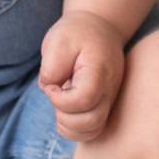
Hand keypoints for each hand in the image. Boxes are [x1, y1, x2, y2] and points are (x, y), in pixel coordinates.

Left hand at [39, 11, 124, 141]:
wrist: (99, 27)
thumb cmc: (77, 33)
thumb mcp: (58, 40)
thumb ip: (51, 68)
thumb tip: (49, 90)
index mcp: (98, 71)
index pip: (84, 99)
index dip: (60, 99)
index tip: (51, 85)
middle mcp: (109, 89)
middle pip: (91, 121)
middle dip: (64, 116)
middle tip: (55, 94)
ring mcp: (109, 100)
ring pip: (93, 131)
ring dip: (69, 126)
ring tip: (59, 104)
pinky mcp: (104, 106)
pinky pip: (93, 130)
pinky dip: (75, 130)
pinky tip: (64, 112)